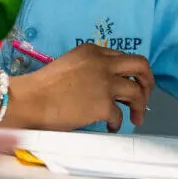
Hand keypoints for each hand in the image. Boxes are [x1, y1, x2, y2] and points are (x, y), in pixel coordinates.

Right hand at [9, 43, 154, 131]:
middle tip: (146, 97)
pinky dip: (117, 124)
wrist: (29, 101)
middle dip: (148, 82)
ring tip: (136, 118)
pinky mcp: (103, 104)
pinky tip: (110, 127)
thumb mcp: (69, 65)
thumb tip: (106, 85)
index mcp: (93, 51)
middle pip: (141, 66)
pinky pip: (119, 116)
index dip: (131, 72)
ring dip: (139, 106)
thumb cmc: (42, 87)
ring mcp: (105, 83)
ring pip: (137, 92)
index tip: (132, 83)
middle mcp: (103, 63)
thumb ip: (89, 69)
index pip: (124, 57)